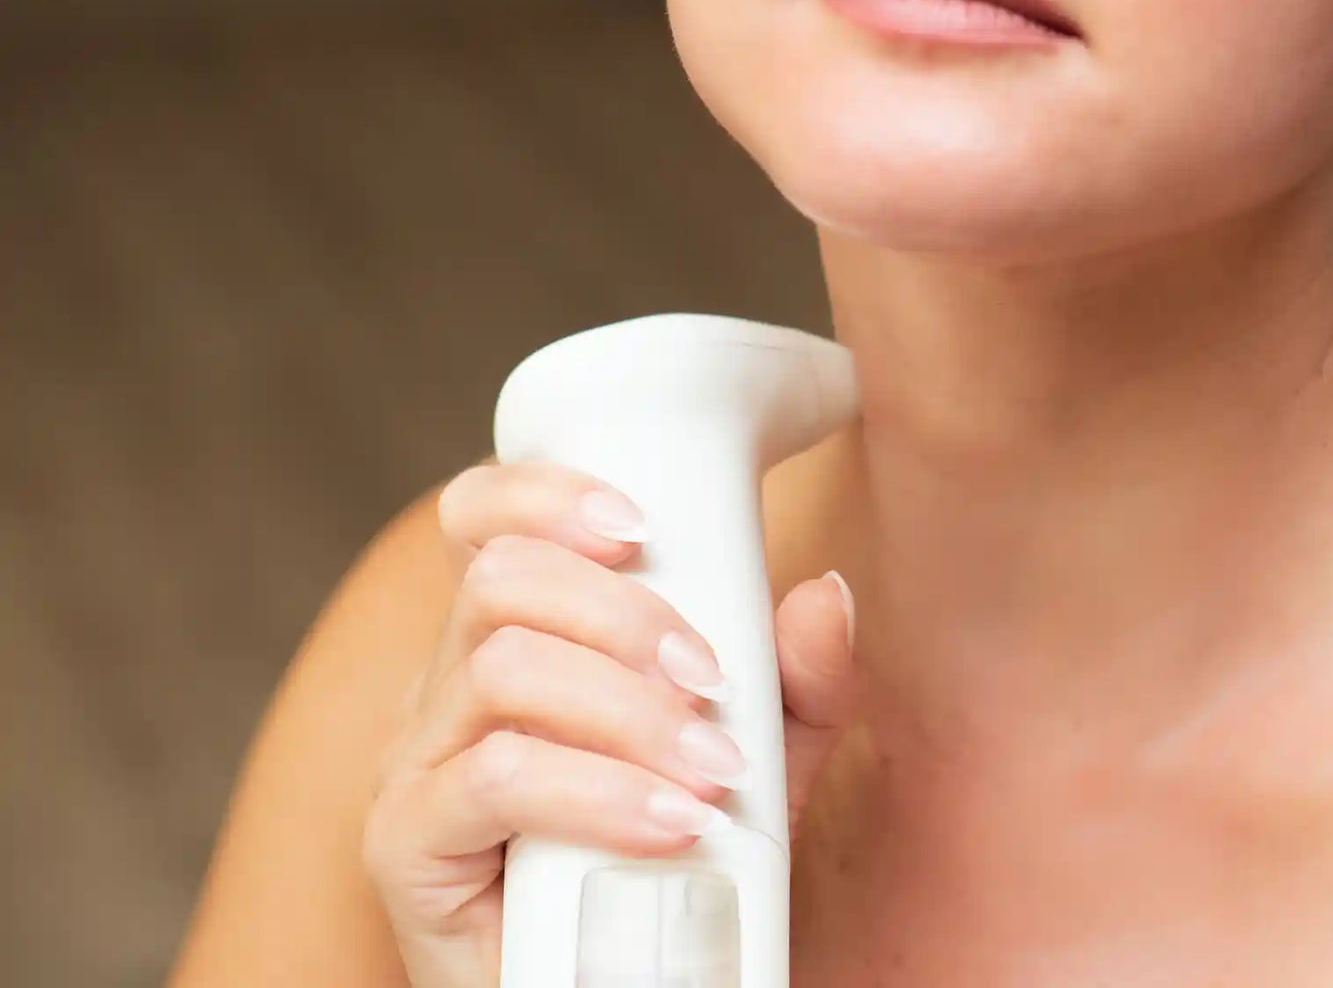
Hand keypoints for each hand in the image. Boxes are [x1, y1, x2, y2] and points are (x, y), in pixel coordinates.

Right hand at [361, 458, 857, 987]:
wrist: (634, 986)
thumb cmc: (679, 861)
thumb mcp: (762, 764)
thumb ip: (797, 685)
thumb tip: (825, 595)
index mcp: (508, 634)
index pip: (482, 518)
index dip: (542, 493)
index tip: (642, 527)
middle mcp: (445, 682)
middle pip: (501, 578)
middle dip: (624, 615)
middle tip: (711, 680)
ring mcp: (416, 761)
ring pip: (500, 667)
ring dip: (625, 708)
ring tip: (711, 770)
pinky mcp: (407, 846)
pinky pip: (492, 778)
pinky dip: (596, 791)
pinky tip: (670, 824)